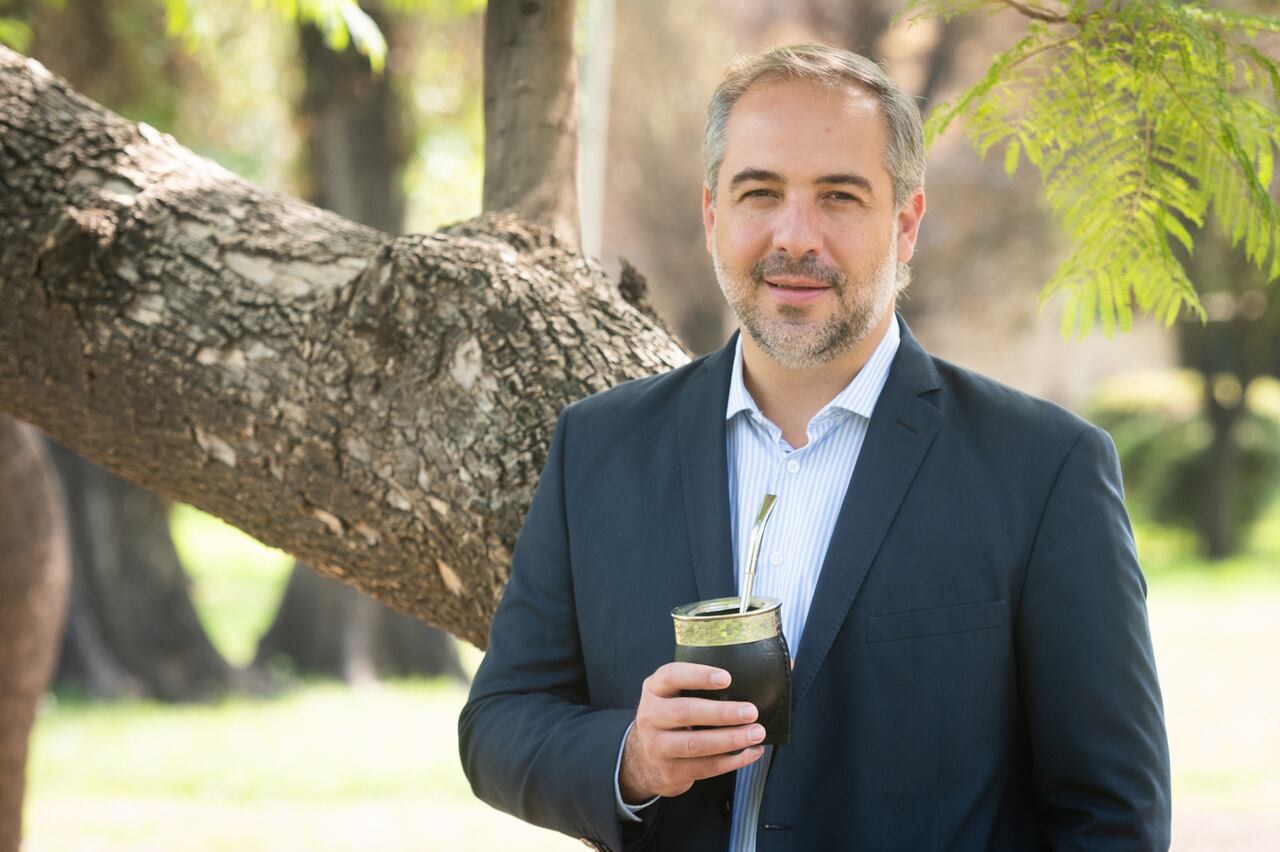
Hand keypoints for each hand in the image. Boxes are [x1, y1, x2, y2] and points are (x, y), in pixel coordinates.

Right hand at [619, 662, 765, 801]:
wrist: (645, 760)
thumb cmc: (671, 718)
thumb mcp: (673, 694)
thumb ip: (702, 682)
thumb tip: (766, 671)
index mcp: (654, 689)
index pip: (671, 676)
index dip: (698, 676)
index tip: (727, 678)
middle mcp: (651, 716)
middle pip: (685, 712)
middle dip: (722, 713)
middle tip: (751, 711)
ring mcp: (658, 746)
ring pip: (696, 744)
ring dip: (730, 739)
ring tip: (756, 733)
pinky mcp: (671, 771)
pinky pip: (706, 767)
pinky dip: (733, 761)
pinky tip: (752, 752)